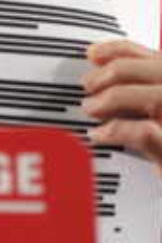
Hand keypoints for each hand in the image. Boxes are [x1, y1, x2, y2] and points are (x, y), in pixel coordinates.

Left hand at [82, 40, 161, 168]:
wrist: (159, 192)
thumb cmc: (158, 143)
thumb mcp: (151, 109)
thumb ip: (135, 87)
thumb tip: (97, 60)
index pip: (151, 55)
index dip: (119, 49)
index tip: (92, 54)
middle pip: (152, 69)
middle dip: (112, 73)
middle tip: (87, 86)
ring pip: (154, 97)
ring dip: (113, 98)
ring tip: (91, 108)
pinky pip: (145, 132)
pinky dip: (116, 130)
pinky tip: (98, 135)